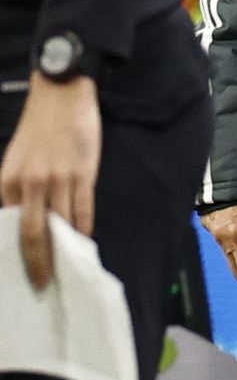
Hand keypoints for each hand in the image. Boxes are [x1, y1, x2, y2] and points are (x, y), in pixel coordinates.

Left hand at [0, 74, 100, 288]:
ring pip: (62, 224)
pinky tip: (84, 240)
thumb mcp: (14, 160)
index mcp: (8, 182)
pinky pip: (83, 208)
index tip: (22, 273)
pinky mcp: (83, 172)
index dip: (16, 254)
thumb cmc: (37, 128)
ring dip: (65, 249)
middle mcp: (30, 184)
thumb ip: (15, 190)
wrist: (61, 94)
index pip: (10, 228)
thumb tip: (20, 221)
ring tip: (67, 268)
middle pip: (33, 234)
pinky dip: (84, 227)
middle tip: (42, 284)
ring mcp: (59, 178)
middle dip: (38, 263)